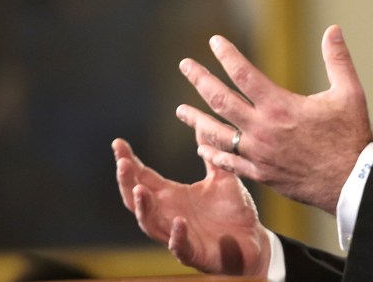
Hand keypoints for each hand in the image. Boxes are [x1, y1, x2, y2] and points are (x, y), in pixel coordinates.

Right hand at [112, 138, 270, 276]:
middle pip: (137, 199)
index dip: (128, 161)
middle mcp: (168, 214)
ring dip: (143, 208)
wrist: (254, 240)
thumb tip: (199, 120)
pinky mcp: (195, 253)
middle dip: (127, 182)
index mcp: (171, 196)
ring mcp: (178, 235)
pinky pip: (180, 247)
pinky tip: (177, 222)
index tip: (118, 143)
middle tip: (123, 163)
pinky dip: (176, 236)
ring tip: (139, 190)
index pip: (142, 177)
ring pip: (150, 224)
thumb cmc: (233, 210)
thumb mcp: (221, 176)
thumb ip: (209, 150)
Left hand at [177, 25, 372, 211]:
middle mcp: (262, 129)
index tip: (214, 42)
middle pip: (221, 100)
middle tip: (185, 66)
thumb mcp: (349, 93)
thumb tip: (333, 29)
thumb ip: (337, 59)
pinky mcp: (261, 174)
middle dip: (200, 80)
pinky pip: (229, 163)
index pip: (243, 73)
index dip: (226, 54)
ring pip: (217, 134)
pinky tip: (201, 147)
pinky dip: (213, 153)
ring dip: (197, 120)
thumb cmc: (351, 137)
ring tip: (180, 110)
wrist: (352, 183)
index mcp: (280, 106)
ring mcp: (258, 153)